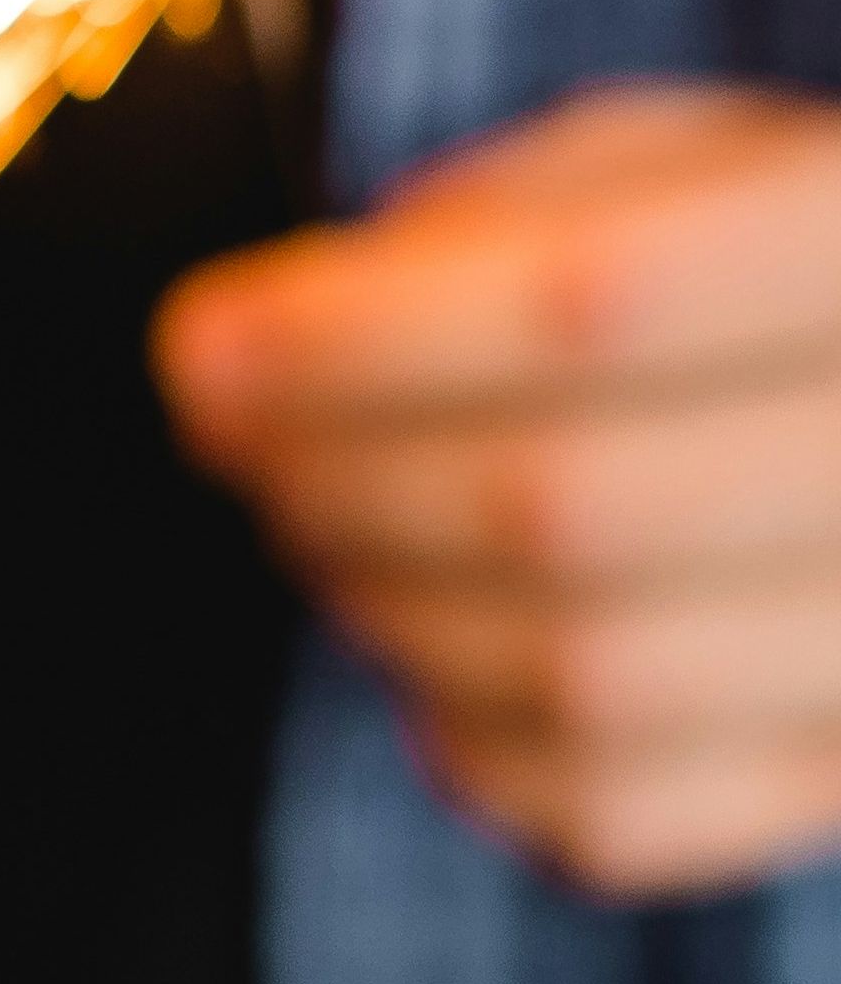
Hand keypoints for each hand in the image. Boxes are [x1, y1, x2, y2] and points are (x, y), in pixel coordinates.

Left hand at [159, 80, 840, 895]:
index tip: (201, 347)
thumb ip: (513, 212)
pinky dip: (478, 754)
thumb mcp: (692, 164)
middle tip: (235, 439)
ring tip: (315, 528)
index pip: (592, 303)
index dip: (355, 338)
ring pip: (587, 678)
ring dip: (384, 606)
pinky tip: (430, 671)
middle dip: (336, 475)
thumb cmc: (793, 262)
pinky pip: (629, 819)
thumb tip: (291, 324)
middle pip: (564, 504)